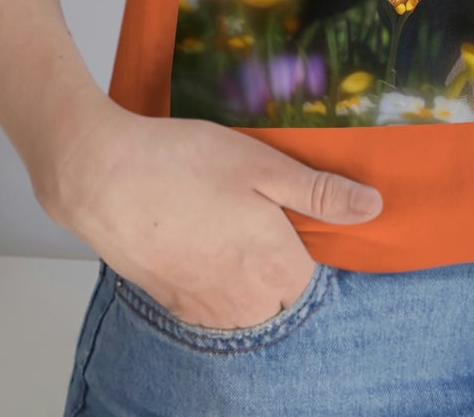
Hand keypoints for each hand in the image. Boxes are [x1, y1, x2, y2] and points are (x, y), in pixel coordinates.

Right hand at [38, 98, 382, 329]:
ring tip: (228, 219)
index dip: (313, 239)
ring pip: (248, 303)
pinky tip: (200, 233)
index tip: (298, 209)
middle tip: (259, 209)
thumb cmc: (183, 163)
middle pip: (284, 294)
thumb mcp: (263, 165)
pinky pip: (212, 302)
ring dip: (248, 271)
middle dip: (282, 259)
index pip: (321, 277)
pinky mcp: (172, 302)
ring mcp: (205, 309)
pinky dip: (214, 276)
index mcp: (277, 271)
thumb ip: (320, 194)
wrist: (101, 176)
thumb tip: (373, 208)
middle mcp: (245, 304)